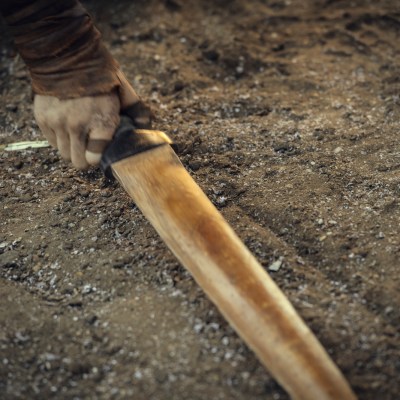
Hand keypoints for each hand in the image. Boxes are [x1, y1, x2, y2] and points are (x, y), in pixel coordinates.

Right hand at [33, 70, 151, 168]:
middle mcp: (77, 126)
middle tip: (90, 149)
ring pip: (64, 154)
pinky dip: (59, 138)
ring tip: (79, 137)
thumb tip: (146, 129)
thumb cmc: (102, 75)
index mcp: (101, 122)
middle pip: (78, 163)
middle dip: (86, 159)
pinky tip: (67, 126)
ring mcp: (58, 123)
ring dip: (72, 149)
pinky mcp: (43, 118)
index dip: (99, 157)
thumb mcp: (126, 93)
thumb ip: (137, 113)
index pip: (95, 159)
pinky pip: (51, 141)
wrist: (69, 55)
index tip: (102, 151)